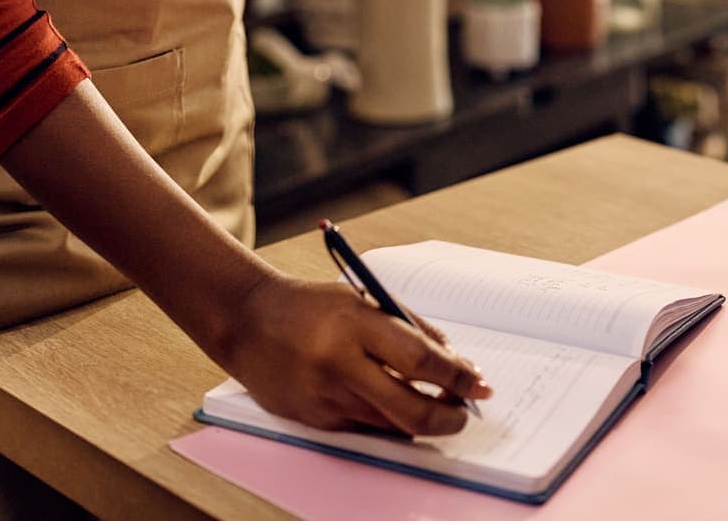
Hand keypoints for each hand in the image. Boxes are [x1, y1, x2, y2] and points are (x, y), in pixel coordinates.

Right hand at [223, 269, 491, 436]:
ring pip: (392, 425)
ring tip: (440, 408)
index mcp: (354, 323)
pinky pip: (366, 428)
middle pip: (411, 408)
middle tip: (466, 412)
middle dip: (449, 415)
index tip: (480, 383)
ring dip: (424, 421)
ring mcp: (327, 398)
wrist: (247, 322)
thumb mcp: (361, 299)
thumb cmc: (311, 305)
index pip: (420, 358)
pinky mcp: (317, 422)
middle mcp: (340, 364)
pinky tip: (398, 408)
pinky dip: (390, 422)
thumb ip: (407, 326)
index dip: (457, 375)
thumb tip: (452, 360)